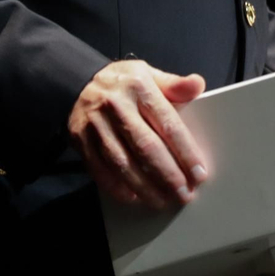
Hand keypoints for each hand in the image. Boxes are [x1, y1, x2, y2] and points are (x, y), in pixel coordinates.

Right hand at [67, 60, 207, 208]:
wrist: (75, 83)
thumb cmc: (122, 83)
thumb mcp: (149, 74)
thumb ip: (174, 84)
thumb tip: (197, 84)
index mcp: (139, 87)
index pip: (168, 123)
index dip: (185, 151)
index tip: (199, 173)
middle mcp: (116, 106)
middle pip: (146, 147)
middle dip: (168, 175)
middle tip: (184, 194)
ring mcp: (96, 125)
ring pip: (123, 163)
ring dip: (145, 187)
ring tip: (163, 201)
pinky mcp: (80, 141)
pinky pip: (99, 169)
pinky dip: (116, 187)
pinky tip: (133, 196)